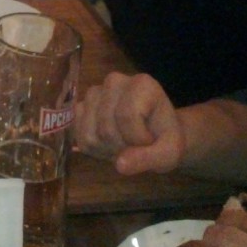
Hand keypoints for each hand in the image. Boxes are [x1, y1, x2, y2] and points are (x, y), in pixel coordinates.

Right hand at [71, 71, 185, 175]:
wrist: (155, 133)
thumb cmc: (165, 139)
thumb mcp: (169, 153)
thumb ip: (148, 159)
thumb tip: (120, 165)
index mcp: (142, 84)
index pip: (127, 116)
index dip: (137, 139)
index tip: (150, 142)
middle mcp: (114, 81)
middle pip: (106, 127)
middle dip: (121, 147)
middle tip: (136, 146)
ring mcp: (94, 93)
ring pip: (90, 133)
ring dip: (106, 149)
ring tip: (123, 144)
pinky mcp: (80, 107)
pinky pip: (78, 136)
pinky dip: (93, 148)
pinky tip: (109, 144)